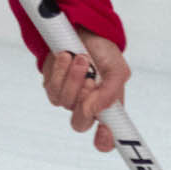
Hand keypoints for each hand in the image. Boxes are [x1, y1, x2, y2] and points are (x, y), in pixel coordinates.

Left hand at [40, 31, 130, 152]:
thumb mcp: (118, 69)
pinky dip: (60, 70)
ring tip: (81, 58)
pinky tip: (66, 56)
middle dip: (83, 101)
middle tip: (90, 81)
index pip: (106, 137)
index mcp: (108, 107)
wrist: (83, 28)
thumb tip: (93, 109)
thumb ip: (111, 93)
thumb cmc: (103, 51)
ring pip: (65, 102)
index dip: (104, 141)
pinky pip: (52, 88)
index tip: (104, 132)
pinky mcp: (53, 86)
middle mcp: (88, 106)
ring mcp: (69, 97)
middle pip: (79, 124)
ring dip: (73, 77)